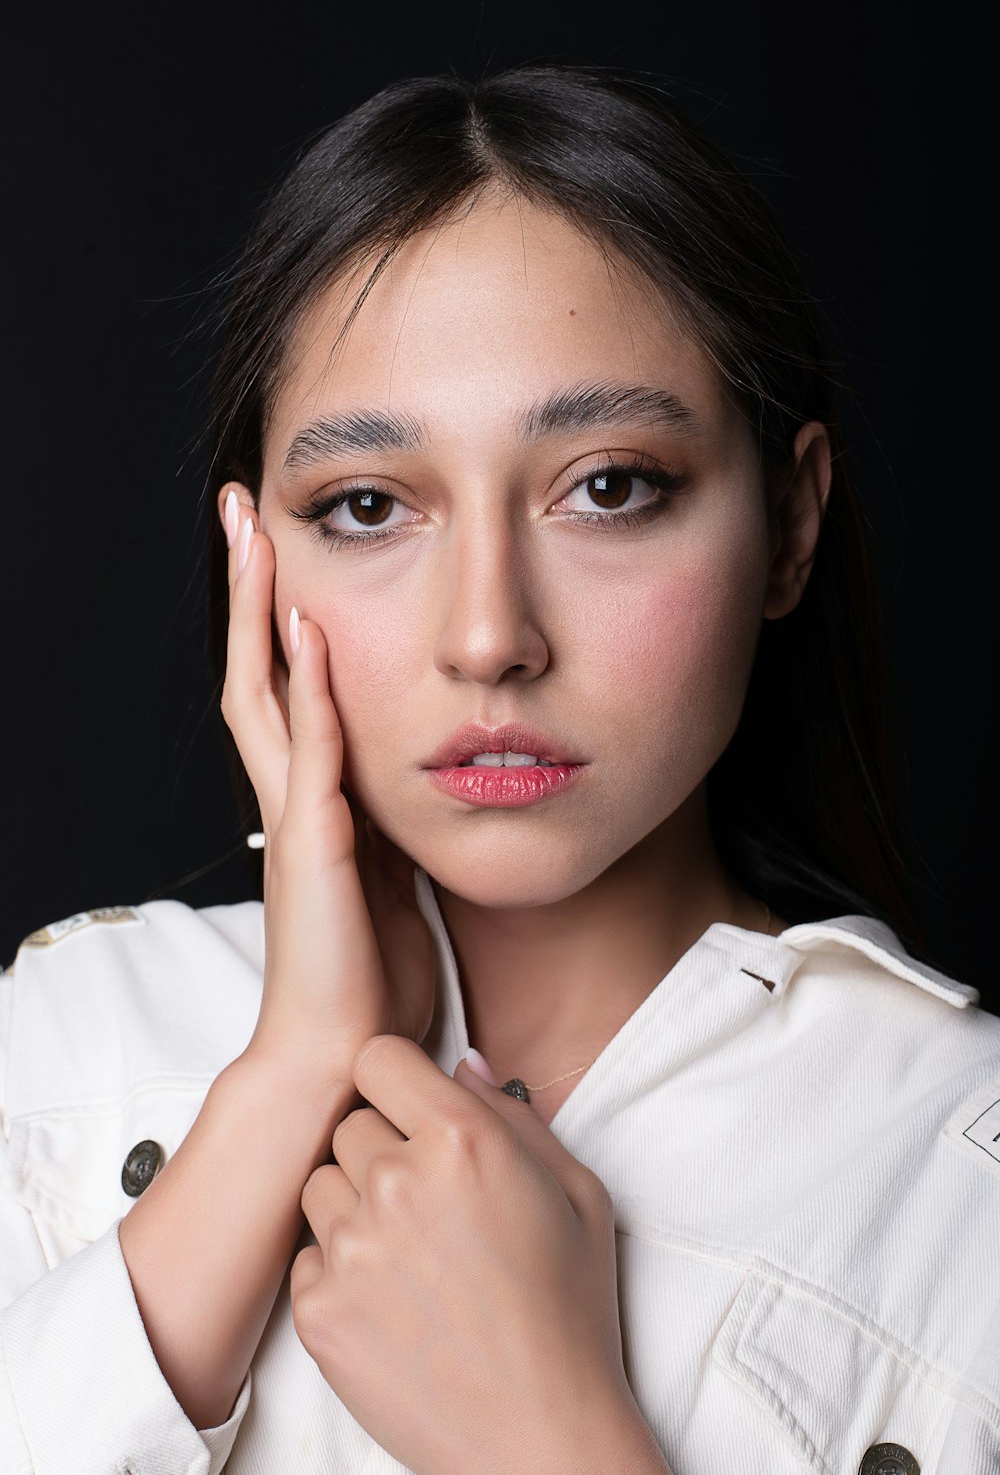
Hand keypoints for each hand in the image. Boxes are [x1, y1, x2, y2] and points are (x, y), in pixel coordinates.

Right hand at [219, 491, 435, 1078]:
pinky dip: (306, 686)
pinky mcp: (315, 846)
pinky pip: (309, 750)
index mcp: (315, 803)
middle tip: (240, 511)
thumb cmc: (371, 981)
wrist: (343, 1057)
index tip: (282, 551)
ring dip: (260, 612)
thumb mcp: (395, 884)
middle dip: (248, 590)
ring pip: (262, 693)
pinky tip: (310, 627)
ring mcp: (298, 818)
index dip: (277, 619)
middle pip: (253, 670)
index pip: (283, 689)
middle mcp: (292, 798)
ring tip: (255, 534)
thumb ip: (394, 828)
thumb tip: (425, 790)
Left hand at [289, 1035, 653, 1474]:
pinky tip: (394, 1300)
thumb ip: (514, 1113)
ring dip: (355, 1205)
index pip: (377, 1056)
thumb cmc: (568, 1314)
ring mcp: (351, 1247)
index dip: (395, 1080)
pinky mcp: (318, 1310)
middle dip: (382, 1148)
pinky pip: (308, 1254)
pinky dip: (340, 1269)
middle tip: (429, 1200)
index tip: (411, 1107)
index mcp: (464, 1140)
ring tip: (411, 1254)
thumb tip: (464, 1065)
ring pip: (320, 1184)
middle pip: (349, 1123)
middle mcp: (397, 1181)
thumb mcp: (578, 1192)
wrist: (540, 1435)